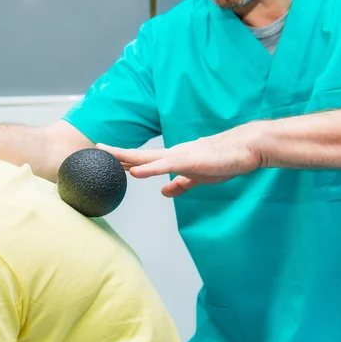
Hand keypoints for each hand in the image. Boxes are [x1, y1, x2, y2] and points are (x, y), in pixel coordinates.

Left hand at [97, 125, 262, 196]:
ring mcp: (179, 156)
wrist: (245, 150)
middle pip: (138, 156)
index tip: (105, 159)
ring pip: (146, 157)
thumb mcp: (197, 177)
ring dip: (125, 156)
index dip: (123, 159)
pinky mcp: (189, 161)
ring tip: (106, 153)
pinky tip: (135, 172)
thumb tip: (164, 191)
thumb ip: (180, 184)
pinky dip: (149, 169)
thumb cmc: (223, 161)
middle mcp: (171, 154)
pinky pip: (165, 166)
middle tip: (95, 150)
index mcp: (172, 158)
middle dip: (116, 153)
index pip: (142, 160)